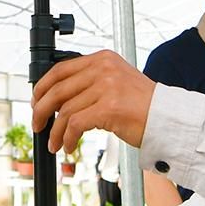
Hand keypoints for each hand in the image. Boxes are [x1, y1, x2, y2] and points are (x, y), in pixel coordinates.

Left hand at [32, 50, 155, 155]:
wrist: (168, 119)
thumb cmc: (143, 106)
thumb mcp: (116, 83)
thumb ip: (91, 83)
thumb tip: (58, 100)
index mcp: (102, 59)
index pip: (60, 69)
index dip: (42, 88)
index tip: (36, 102)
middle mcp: (103, 68)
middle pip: (57, 89)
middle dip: (41, 110)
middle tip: (37, 125)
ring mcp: (107, 86)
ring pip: (65, 111)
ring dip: (55, 131)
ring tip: (55, 144)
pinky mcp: (109, 107)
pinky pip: (75, 124)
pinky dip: (67, 138)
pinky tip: (68, 147)